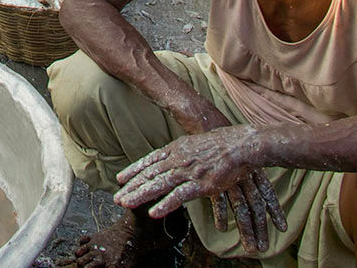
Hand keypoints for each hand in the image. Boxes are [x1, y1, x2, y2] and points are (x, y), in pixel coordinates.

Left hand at [115, 128, 286, 254]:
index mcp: (176, 149)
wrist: (240, 145)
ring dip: (140, 195)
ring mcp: (188, 171)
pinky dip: (165, 205)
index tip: (120, 179)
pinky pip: (180, 196)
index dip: (134, 170)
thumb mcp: (195, 144)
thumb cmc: (221, 145)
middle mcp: (178, 159)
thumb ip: (182, 152)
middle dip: (131, 187)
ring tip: (125, 204)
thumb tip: (172, 158)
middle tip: (116, 198)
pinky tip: (153, 213)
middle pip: (149, 174)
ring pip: (158, 185)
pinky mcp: (201, 184)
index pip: (150, 160)